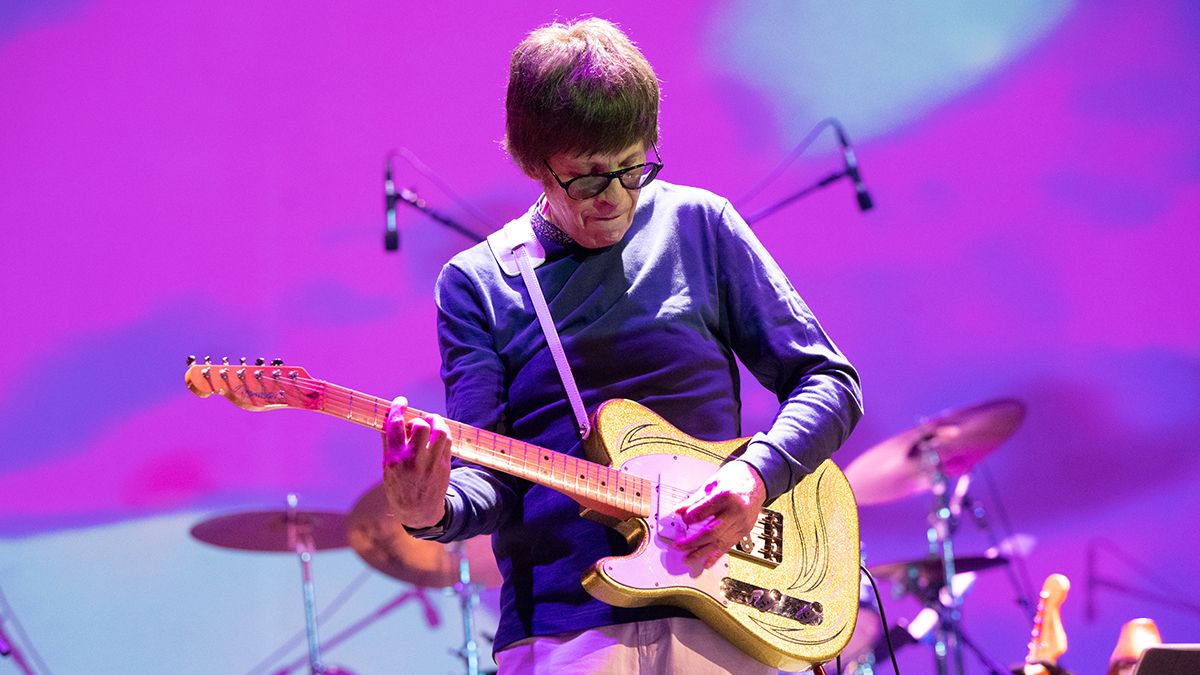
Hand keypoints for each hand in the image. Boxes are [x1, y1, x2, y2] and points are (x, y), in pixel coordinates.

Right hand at [382, 396, 451, 527]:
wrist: (419, 511)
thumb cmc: (399, 487)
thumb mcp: (387, 467)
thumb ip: (388, 443)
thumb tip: (387, 418)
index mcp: (394, 460)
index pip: (395, 426)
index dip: (397, 408)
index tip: (401, 401)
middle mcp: (413, 461)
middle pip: (420, 426)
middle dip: (419, 419)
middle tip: (417, 423)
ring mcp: (431, 464)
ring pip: (439, 431)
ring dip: (435, 421)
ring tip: (431, 422)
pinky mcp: (444, 465)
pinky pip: (447, 440)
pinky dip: (443, 432)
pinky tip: (438, 434)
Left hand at [673, 460, 766, 568]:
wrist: (756, 480)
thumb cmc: (735, 478)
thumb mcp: (712, 483)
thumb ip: (695, 500)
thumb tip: (680, 510)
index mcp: (727, 496)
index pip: (704, 512)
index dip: (690, 518)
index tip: (681, 520)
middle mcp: (736, 512)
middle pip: (712, 532)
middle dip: (693, 542)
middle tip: (678, 546)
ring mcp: (742, 523)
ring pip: (720, 542)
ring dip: (702, 553)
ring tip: (688, 559)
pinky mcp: (744, 531)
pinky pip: (728, 546)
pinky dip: (716, 555)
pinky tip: (706, 562)